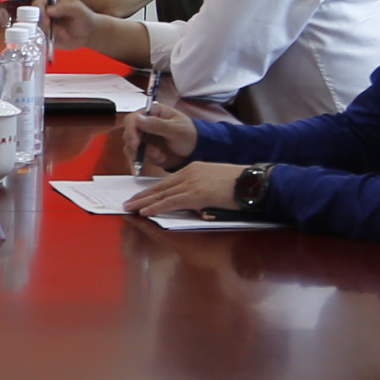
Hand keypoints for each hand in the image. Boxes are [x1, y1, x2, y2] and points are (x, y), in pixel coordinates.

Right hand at [42, 0, 107, 48]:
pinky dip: (51, 39)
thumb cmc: (85, 18)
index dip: (39, 11)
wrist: (89, 34)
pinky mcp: (47, 35)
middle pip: (34, 17)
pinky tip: (62, 37)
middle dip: (44, 24)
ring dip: (50, 33)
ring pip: (38, 29)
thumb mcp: (78, 10)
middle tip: (53, 28)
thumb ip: (64, 8)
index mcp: (52, 1)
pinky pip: (42, 38)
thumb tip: (48, 10)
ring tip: (64, 33)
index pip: (38, 3)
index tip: (46, 19)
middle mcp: (46, 12)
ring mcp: (46, 24)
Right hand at [121, 104, 202, 171]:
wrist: (197, 151)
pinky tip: (160, 159)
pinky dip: (145, 160)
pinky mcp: (145, 151)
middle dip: (138, 146)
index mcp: (152, 113)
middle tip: (154, 152)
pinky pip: (136, 156)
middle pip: (128, 133)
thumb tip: (138, 119)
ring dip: (142, 154)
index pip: (132, 119)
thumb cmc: (190, 134)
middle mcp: (145, 125)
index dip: (131, 130)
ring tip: (160, 156)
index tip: (136, 143)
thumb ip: (157, 124)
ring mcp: (144, 138)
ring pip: (130, 147)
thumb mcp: (177, 129)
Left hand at [125, 159, 252, 221]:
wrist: (251, 181)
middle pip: (160, 187)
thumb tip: (191, 201)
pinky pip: (171, 202)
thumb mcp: (214, 181)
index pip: (167, 181)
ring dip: (144, 202)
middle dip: (142, 196)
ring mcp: (192, 183)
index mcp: (194, 168)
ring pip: (162, 194)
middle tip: (128, 202)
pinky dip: (156, 207)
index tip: (140, 196)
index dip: (152, 190)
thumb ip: (199, 188)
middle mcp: (189, 173)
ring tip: (130, 208)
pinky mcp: (196, 194)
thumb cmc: (238, 184)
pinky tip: (145, 211)